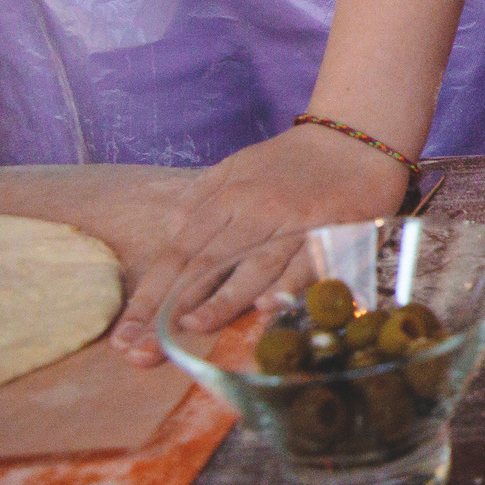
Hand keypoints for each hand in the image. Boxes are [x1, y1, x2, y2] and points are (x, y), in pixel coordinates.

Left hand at [110, 124, 409, 363]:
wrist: (358, 137)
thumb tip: (171, 235)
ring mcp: (298, 219)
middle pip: (209, 262)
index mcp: (229, 196)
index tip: (126, 333)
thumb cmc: (292, 160)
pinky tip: (269, 306)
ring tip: (196, 327)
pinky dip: (290, 283)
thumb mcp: (236, 166)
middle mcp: (258, 208)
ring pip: (256, 263)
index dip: (150, 295)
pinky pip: (310, 261)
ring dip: (226, 298)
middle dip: (173, 307)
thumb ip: (200, 199)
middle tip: (146, 348)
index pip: (179, 252)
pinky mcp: (336, 226)